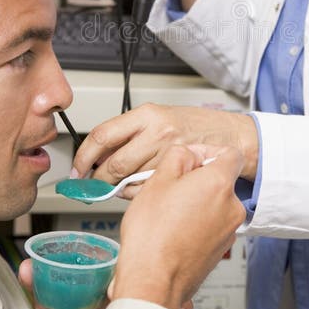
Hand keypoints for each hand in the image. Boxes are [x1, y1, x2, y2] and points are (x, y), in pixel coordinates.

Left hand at [72, 102, 258, 185]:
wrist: (231, 137)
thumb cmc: (195, 127)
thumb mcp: (159, 119)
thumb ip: (129, 135)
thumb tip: (96, 159)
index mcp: (146, 115)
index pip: (102, 135)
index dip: (83, 157)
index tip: (77, 169)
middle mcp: (156, 132)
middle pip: (113, 164)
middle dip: (99, 180)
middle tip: (93, 185)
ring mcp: (169, 154)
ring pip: (128, 180)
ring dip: (118, 189)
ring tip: (122, 186)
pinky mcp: (178, 173)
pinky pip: (146, 190)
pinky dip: (137, 194)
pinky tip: (142, 189)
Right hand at [111, 143, 245, 308]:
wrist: (153, 281)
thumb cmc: (152, 235)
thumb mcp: (157, 180)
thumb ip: (178, 156)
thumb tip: (188, 154)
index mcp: (219, 184)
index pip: (231, 154)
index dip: (208, 151)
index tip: (190, 159)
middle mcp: (232, 207)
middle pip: (221, 180)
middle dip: (198, 180)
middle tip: (170, 188)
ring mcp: (229, 230)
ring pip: (215, 204)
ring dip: (196, 202)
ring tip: (167, 213)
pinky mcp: (221, 249)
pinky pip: (212, 225)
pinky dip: (197, 223)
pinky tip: (173, 230)